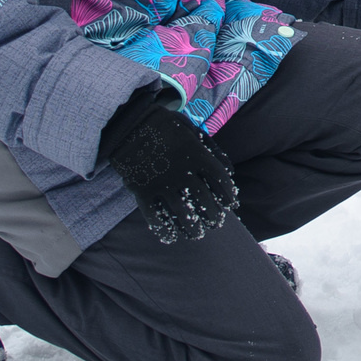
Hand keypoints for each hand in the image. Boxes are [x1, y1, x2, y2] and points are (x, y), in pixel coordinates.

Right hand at [101, 97, 238, 244]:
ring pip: (183, 215)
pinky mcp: (143, 191)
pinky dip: (164, 230)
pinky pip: (155, 218)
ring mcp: (162, 183)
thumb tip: (229, 171)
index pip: (221, 181)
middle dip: (214, 216)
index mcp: (197, 155)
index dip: (229, 195)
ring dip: (193, 229)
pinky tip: (170, 236)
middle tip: (215, 223)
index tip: (231, 204)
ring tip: (197, 234)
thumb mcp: (192, 130)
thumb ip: (212, 149)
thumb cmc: (165, 126)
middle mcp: (183, 172)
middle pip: (205, 202)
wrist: (129, 124)